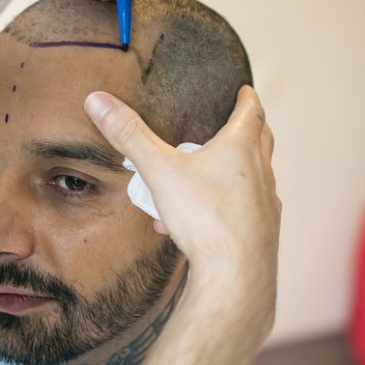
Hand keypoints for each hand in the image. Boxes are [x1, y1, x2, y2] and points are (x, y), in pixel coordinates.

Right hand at [84, 85, 280, 364]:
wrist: (236, 275)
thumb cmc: (205, 218)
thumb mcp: (160, 171)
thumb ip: (130, 136)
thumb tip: (98, 100)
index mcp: (240, 148)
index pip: (252, 111)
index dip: (247, 97)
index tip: (245, 90)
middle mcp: (261, 171)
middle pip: (263, 140)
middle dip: (250, 129)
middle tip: (235, 124)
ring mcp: (267, 203)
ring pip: (255, 177)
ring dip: (236, 172)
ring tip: (206, 177)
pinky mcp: (264, 231)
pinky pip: (245, 211)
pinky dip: (228, 207)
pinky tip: (205, 222)